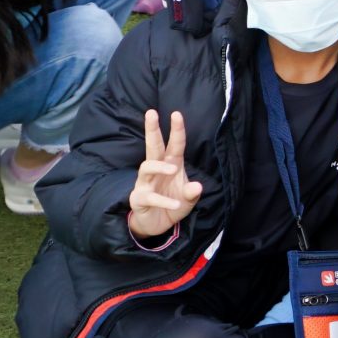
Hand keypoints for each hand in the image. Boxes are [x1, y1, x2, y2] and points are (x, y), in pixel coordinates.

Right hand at [127, 110, 203, 240]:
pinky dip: (163, 200)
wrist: (157, 225)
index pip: (174, 144)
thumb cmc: (173, 203)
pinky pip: (150, 196)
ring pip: (147, 167)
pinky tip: (175, 204)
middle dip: (152, 130)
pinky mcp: (139, 198)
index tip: (176, 113)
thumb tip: (198, 186)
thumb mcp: (188, 199)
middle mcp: (157, 171)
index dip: (176, 130)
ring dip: (160, 166)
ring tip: (173, 169)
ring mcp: (146, 183)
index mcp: (171, 164)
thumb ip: (192, 193)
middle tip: (151, 113)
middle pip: (153, 147)